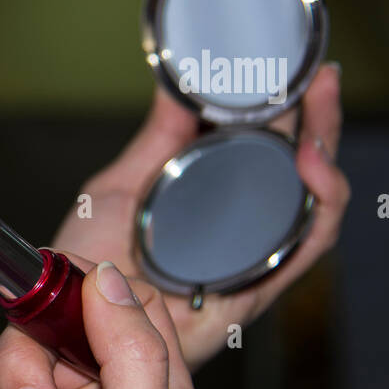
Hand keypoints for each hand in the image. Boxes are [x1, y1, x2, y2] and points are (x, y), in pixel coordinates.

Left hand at [51, 65, 349, 369]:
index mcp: (203, 204)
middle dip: (315, 121)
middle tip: (318, 77)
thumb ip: (156, 141)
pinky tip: (311, 169)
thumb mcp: (119, 188)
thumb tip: (177, 86)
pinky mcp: (252, 294)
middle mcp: (233, 233)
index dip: (282, 112)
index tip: (288, 68)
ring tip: (320, 107)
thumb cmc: (84, 269)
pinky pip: (303, 250)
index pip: (259, 152)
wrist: (65, 320)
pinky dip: (319, 206)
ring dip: (324, 152)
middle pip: (294, 174)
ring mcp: (246, 262)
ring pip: (309, 204)